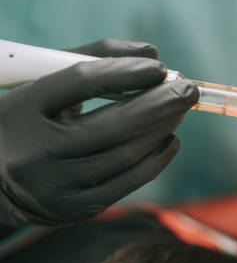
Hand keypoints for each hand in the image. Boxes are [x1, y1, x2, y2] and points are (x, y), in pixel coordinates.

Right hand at [0, 39, 198, 226]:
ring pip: (127, 154)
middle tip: (189, 89)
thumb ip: (96, 59)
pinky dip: (157, 158)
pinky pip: (129, 182)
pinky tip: (170, 139)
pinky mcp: (74, 209)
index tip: (159, 68)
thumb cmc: (32, 119)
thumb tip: (152, 53)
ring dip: (163, 128)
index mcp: (22, 108)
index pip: (80, 81)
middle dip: (160, 104)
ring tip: (180, 109)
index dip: (125, 72)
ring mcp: (55, 185)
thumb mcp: (47, 82)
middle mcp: (35, 150)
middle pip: (113, 125)